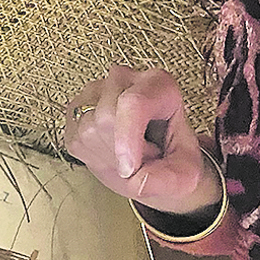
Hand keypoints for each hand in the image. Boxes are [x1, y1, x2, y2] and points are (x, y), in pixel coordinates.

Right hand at [61, 65, 220, 216]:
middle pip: (105, 117)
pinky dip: (91, 155)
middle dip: (120, 151)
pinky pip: (74, 138)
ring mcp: (97, 90)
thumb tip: (138, 180)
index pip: (133, 102)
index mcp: (160, 85)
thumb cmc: (174, 160)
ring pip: (87, 129)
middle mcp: (126, 79)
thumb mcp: (185, 175)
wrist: (158, 161)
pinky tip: (110, 153)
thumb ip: (168, 179)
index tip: (129, 170)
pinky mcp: (77, 108)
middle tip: (142, 158)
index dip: (126, 139)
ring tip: (128, 154)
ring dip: (107, 155)